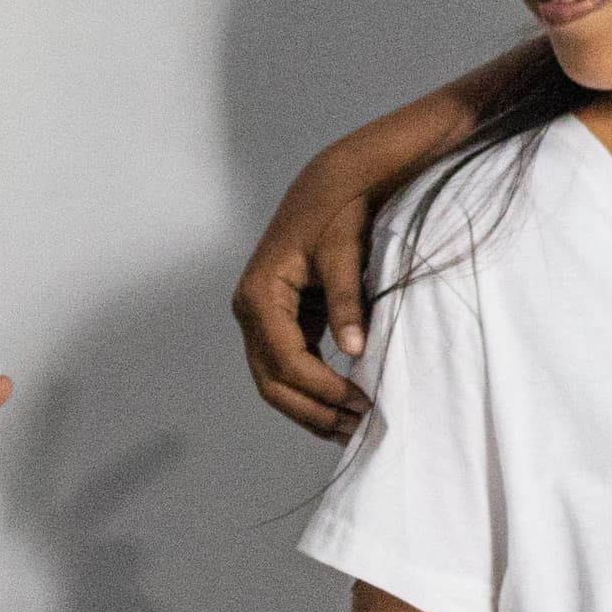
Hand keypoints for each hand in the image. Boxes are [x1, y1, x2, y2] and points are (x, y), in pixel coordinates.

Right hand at [232, 160, 381, 440]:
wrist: (331, 183)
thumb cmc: (339, 213)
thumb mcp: (345, 254)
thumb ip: (348, 302)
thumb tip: (356, 352)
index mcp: (260, 295)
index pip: (286, 360)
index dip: (322, 389)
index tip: (361, 403)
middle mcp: (250, 310)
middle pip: (272, 380)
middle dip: (312, 409)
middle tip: (356, 428)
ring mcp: (260, 317)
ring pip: (276, 379)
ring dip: (311, 405)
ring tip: (351, 426)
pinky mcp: (278, 319)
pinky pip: (288, 364)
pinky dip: (312, 387)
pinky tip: (342, 402)